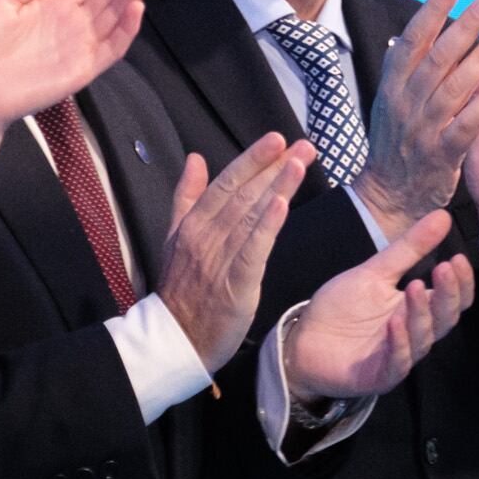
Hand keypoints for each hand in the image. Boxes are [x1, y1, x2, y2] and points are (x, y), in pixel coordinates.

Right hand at [155, 134, 310, 367]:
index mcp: (193, 223)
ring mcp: (219, 259)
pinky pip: (252, 250)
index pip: (226, 183)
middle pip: (243, 194)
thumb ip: (186, 196)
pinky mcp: (235, 284)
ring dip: (277, 186)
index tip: (277, 139)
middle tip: (303, 144)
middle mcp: (206, 235)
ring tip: (300, 162)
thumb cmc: (181, 289)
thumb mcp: (175, 236)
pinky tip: (282, 204)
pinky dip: (266, 225)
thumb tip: (195, 158)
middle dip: (274, 166)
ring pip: (250, 215)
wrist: (175, 339)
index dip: (252, 159)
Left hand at [282, 208, 477, 398]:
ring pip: (422, 338)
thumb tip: (443, 216)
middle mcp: (415, 334)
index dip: (461, 282)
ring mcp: (399, 357)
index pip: (453, 299)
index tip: (458, 258)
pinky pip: (397, 362)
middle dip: (447, 295)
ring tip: (414, 287)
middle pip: (444, 318)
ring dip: (421, 314)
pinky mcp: (379, 377)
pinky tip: (395, 322)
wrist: (304, 340)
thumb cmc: (342, 308)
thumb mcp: (376, 272)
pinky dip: (398, 343)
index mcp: (417, 309)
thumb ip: (409, 248)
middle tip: (445, 268)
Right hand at [356, 0, 478, 237]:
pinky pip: (465, 126)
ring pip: (451, 89)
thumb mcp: (391, 103)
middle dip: (462, 27)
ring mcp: (422, 131)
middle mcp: (404, 104)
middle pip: (435, 59)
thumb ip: (402, 70)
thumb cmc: (396, 143)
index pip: (412, 41)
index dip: (432, 11)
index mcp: (392, 86)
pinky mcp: (441, 156)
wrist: (388, 197)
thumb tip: (406, 31)